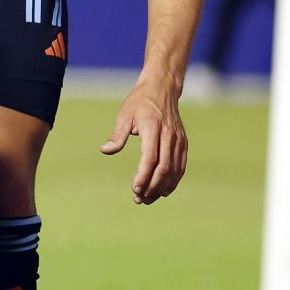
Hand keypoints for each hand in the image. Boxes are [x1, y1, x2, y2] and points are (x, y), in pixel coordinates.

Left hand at [101, 78, 188, 202]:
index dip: (143, 176)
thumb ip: (117, 134)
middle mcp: (169, 136)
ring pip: (174, 170)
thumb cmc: (139, 103)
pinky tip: (164, 191)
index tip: (134, 189)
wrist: (162, 90)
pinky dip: (174, 180)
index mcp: (153, 128)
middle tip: (139, 199)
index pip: (150, 158)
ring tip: (149, 198)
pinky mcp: (183, 143)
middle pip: (164, 167)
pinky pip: (181, 166)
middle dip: (152, 186)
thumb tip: (106, 150)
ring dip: (162, 187)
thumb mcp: (124, 115)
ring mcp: (179, 140)